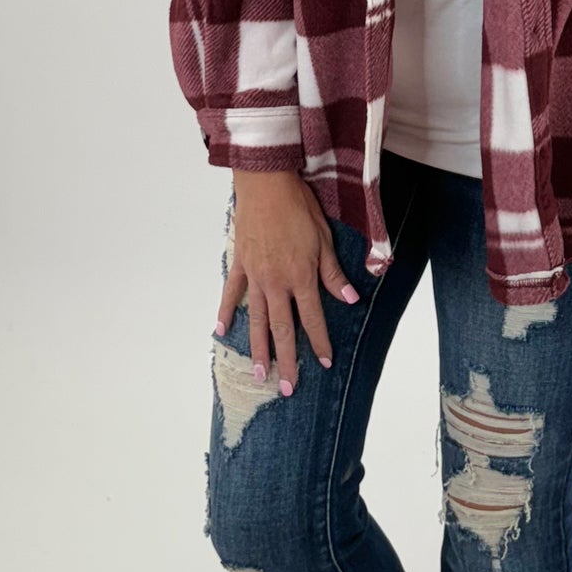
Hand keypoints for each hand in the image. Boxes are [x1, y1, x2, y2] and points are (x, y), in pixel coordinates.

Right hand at [216, 169, 360, 396]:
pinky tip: (221, 331)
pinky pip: (232, 293)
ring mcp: (255, 276)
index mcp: (301, 277)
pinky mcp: (240, 264)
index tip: (323, 364)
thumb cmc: (299, 207)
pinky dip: (226, 312)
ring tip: (259, 373)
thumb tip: (349, 299)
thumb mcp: (324, 238)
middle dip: (286, 360)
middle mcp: (277, 283)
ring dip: (258, 348)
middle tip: (287, 388)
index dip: (318, 342)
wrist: (267, 183)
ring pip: (256, 319)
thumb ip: (332, 273)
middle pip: (282, 329)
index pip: (312, 318)